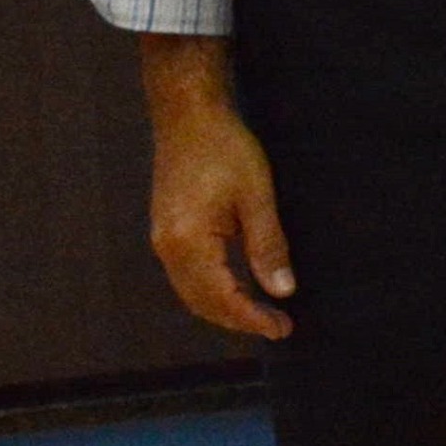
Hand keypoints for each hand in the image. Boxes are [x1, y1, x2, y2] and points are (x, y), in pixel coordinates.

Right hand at [137, 34, 294, 340]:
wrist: (188, 116)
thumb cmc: (225, 149)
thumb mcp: (257, 196)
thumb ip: (268, 246)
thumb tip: (283, 290)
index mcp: (187, 242)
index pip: (221, 297)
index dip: (252, 318)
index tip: (283, 330)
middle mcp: (167, 248)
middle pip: (202, 302)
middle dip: (240, 319)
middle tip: (279, 327)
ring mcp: (163, 240)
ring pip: (192, 292)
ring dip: (226, 308)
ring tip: (263, 315)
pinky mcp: (167, 231)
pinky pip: (188, 275)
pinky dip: (213, 290)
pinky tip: (239, 289)